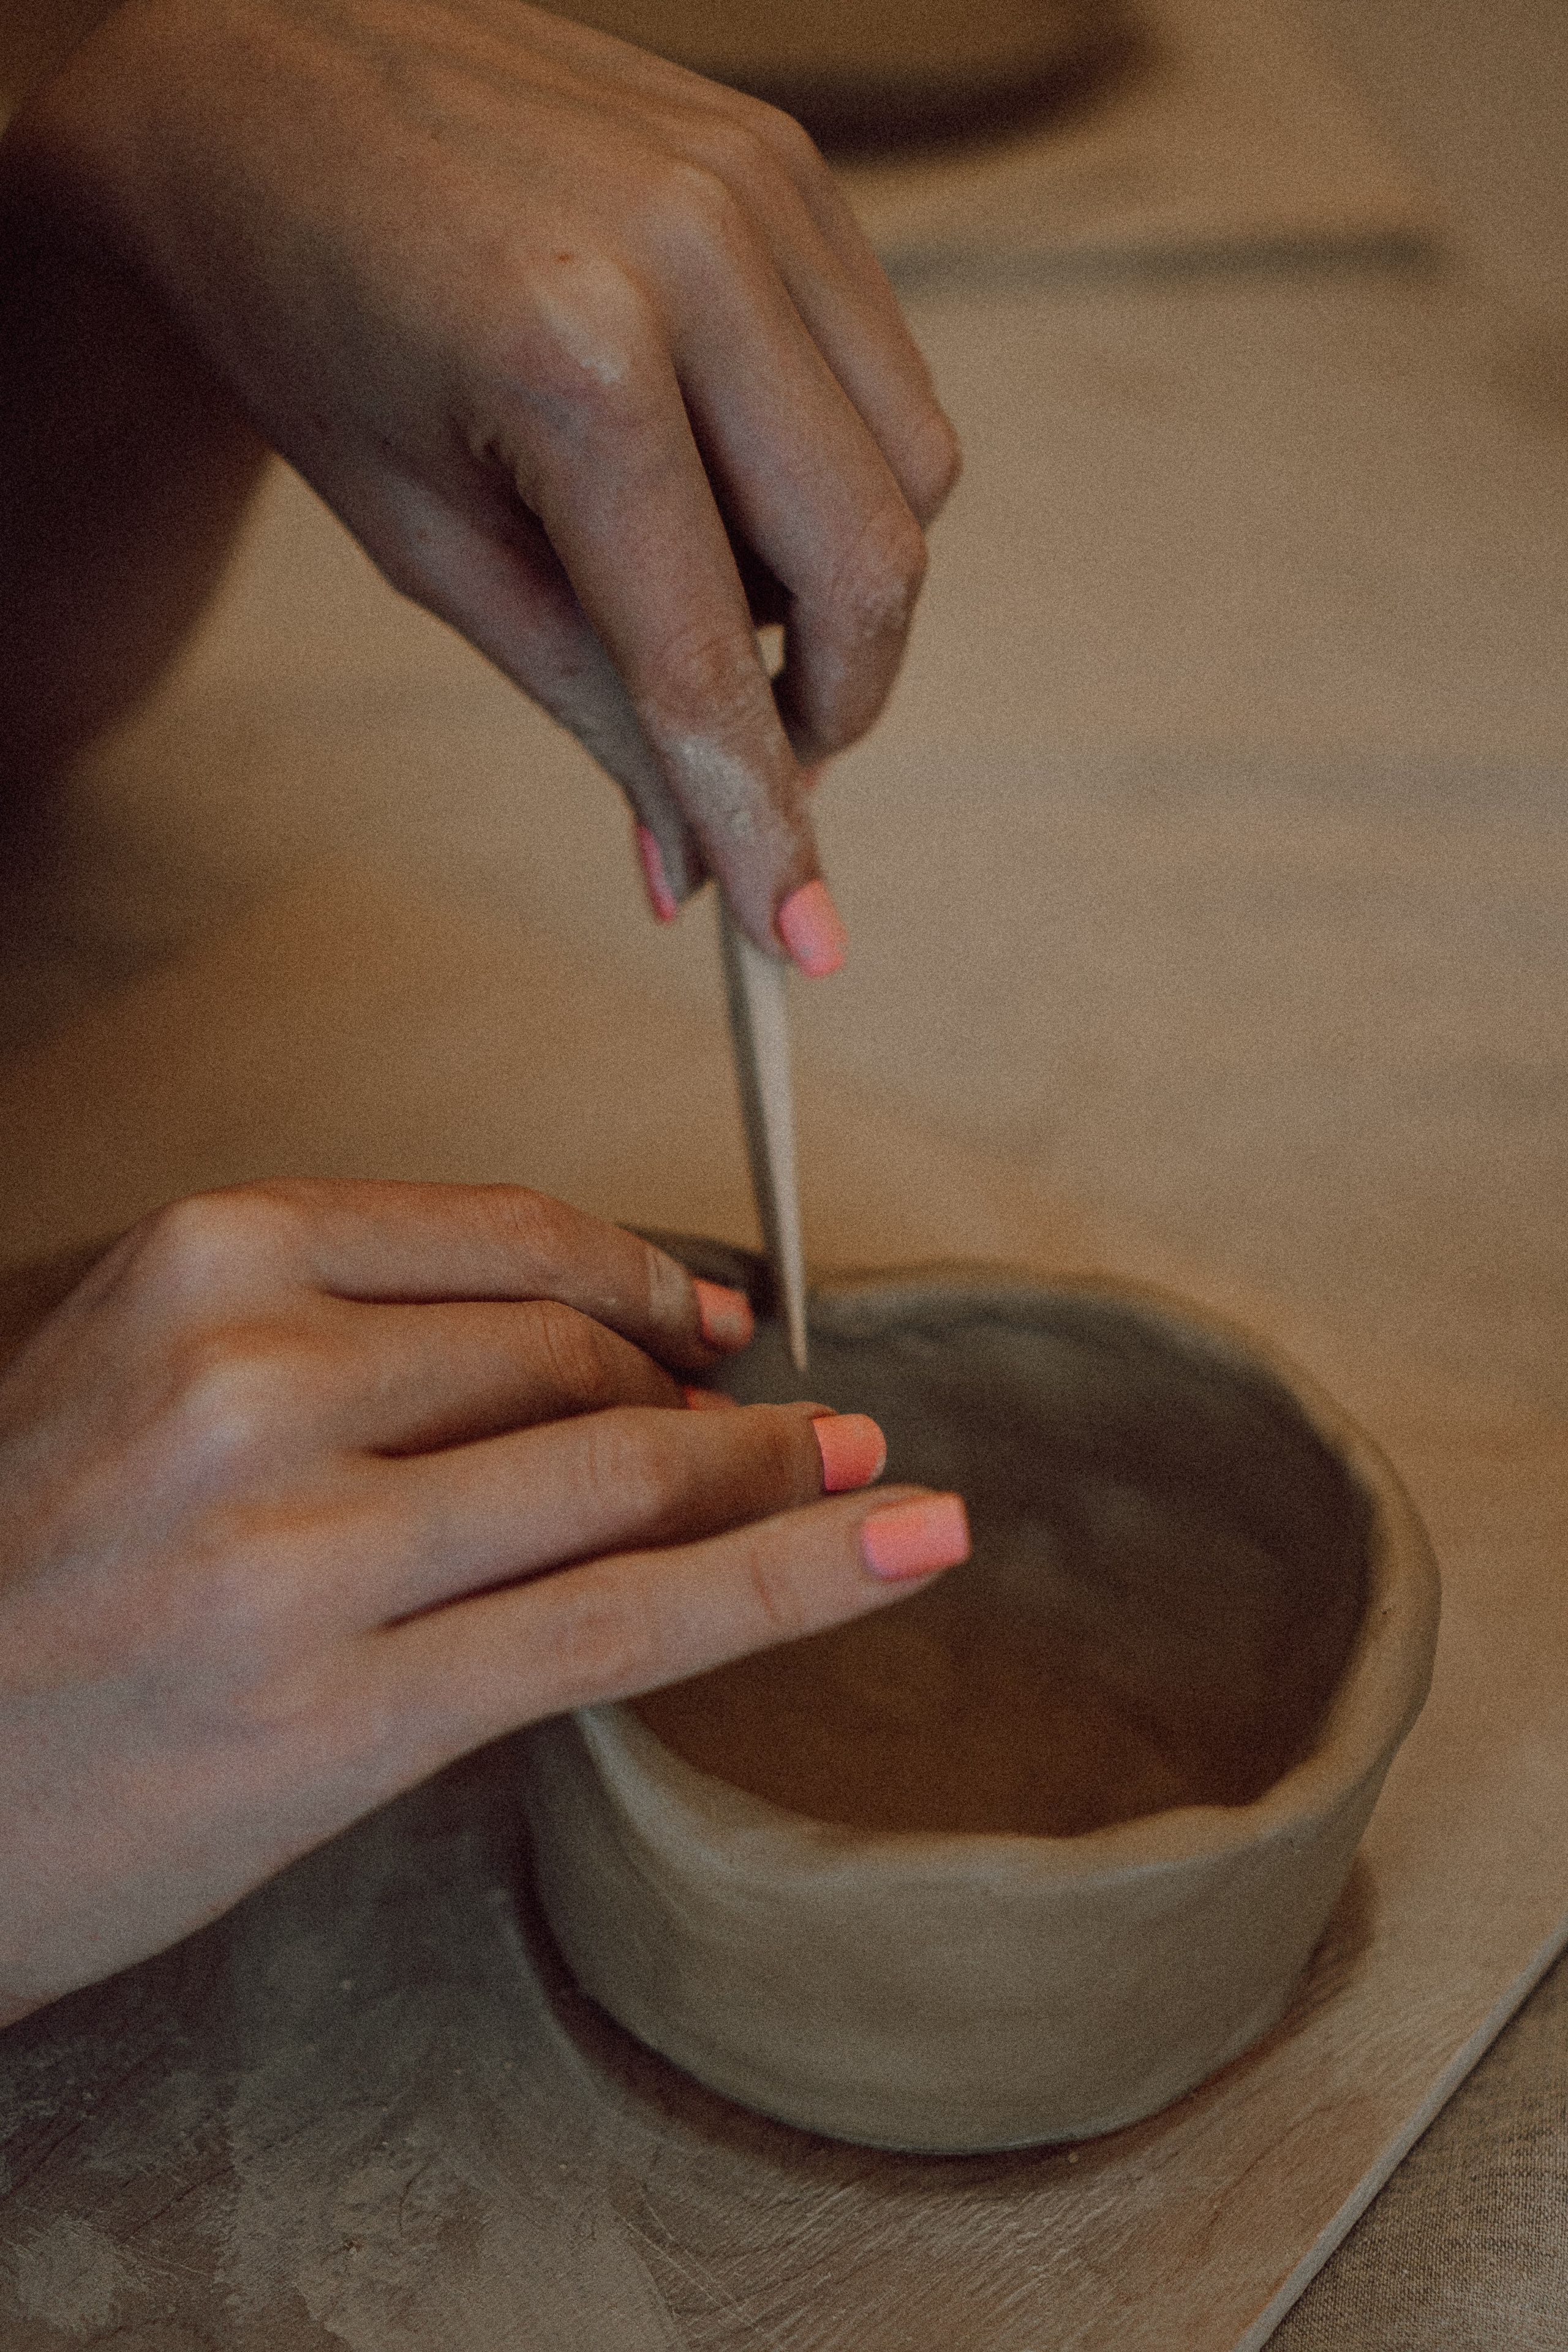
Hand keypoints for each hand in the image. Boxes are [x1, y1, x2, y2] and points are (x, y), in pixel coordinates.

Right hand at [0, 1181, 967, 2022]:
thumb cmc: (21, 1570)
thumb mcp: (138, 1376)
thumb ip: (333, 1329)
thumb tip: (593, 1327)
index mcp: (201, 1262)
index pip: (503, 1239)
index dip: (644, 1273)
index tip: (715, 1314)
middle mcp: (248, 1382)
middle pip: (570, 1358)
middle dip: (706, 1391)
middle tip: (788, 1425)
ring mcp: (294, 1555)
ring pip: (618, 1477)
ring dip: (774, 1472)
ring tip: (861, 1475)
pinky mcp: (340, 1716)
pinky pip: (619, 1624)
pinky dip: (787, 1579)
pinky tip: (902, 1546)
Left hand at [4, 0, 959, 957]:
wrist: (256, 69)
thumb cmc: (307, 309)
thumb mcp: (428, 544)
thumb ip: (588, 700)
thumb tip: (691, 860)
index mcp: (572, 356)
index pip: (713, 654)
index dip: (766, 822)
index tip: (804, 941)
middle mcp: (693, 252)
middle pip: (873, 565)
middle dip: (829, 706)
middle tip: (752, 753)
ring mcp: (758, 188)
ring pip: (912, 476)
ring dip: (834, 585)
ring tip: (696, 572)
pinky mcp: (788, 161)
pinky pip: (885, 376)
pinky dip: (828, 470)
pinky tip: (715, 466)